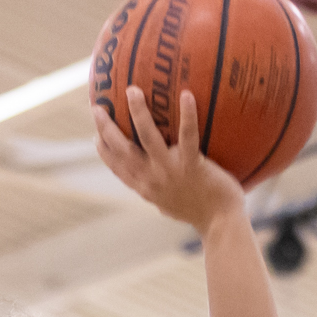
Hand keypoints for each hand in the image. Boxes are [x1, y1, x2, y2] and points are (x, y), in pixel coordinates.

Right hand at [94, 88, 243, 232]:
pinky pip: (188, 136)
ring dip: (138, 113)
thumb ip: (161, 189)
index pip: (118, 169)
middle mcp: (153, 180)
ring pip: (148, 138)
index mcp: (146, 189)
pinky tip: (186, 95)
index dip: (104, 152)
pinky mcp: (192, 166)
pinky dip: (188, 115)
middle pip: (123, 151)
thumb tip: (156, 183)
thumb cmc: (201, 212)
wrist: (221, 225)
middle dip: (107, 128)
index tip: (95, 135)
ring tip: (132, 91)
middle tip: (97, 107)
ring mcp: (171, 172)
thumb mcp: (172, 204)